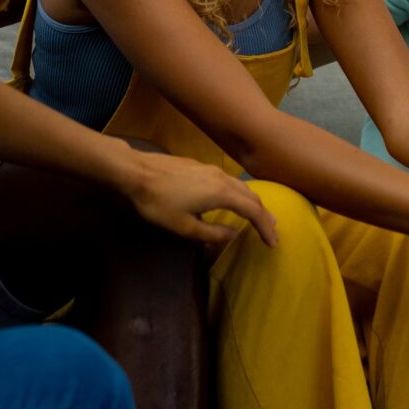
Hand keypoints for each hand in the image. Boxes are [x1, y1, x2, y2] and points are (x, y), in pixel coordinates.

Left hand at [119, 147, 280, 248]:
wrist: (135, 172)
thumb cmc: (158, 203)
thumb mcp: (184, 226)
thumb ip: (211, 233)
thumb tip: (233, 235)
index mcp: (221, 193)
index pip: (253, 211)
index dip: (265, 227)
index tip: (273, 242)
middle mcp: (221, 178)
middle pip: (251, 196)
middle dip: (263, 214)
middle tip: (272, 230)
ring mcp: (210, 169)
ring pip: (240, 186)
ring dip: (252, 202)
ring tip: (258, 214)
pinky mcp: (199, 166)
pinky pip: (228, 180)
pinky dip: (238, 193)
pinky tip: (231, 198)